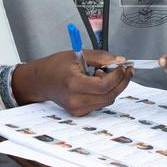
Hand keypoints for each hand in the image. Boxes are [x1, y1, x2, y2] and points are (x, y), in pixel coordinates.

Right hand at [12, 50, 132, 116]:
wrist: (40, 81)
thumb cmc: (55, 66)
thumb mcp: (78, 54)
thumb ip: (101, 57)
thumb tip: (119, 60)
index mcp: (74, 84)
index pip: (104, 86)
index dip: (117, 76)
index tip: (123, 66)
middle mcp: (75, 100)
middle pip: (109, 96)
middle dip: (121, 82)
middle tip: (125, 70)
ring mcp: (77, 109)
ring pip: (107, 101)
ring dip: (113, 87)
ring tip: (104, 74)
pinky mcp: (79, 112)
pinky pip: (100, 104)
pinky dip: (104, 93)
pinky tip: (97, 83)